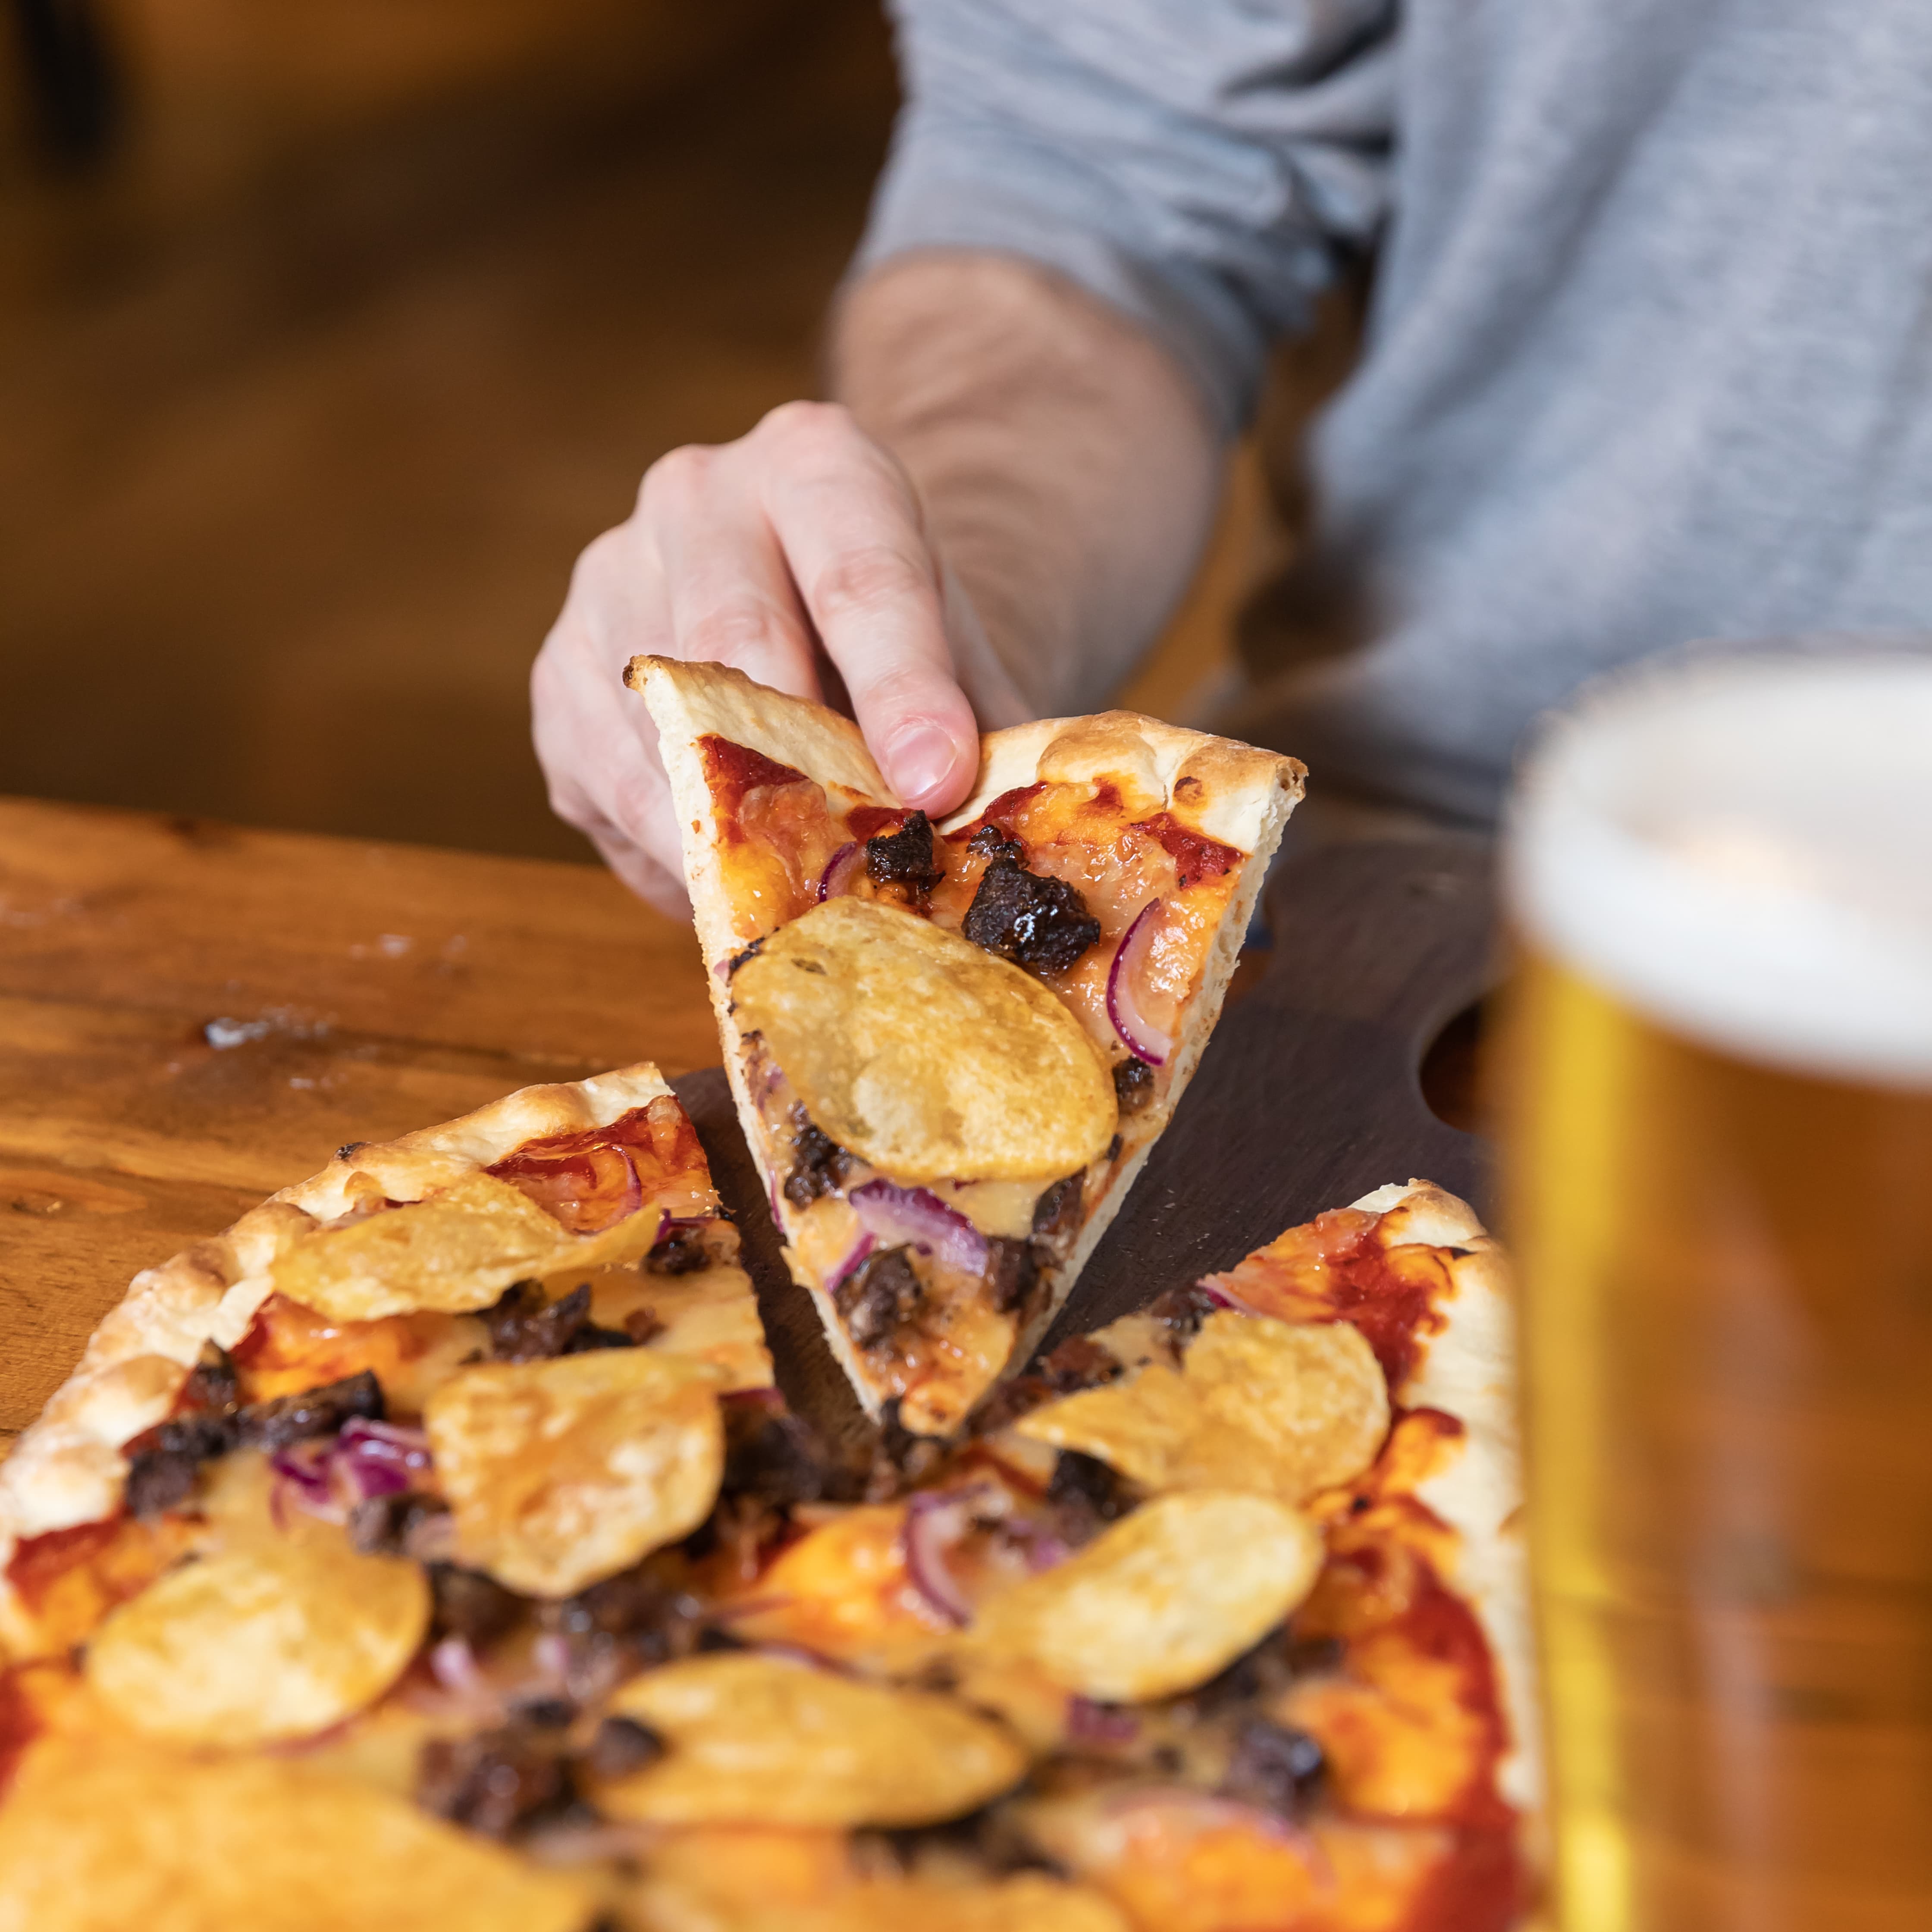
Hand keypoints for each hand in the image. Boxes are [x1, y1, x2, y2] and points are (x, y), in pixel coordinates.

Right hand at [532, 401, 1026, 917]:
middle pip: (735, 643)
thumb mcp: (959, 661)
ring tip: (802, 909)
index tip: (935, 783)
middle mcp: (696, 497)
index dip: (901, 690)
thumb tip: (999, 843)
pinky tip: (731, 879)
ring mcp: (608, 579)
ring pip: (658, 733)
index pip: (860, 578)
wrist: (811, 606)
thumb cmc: (897, 647)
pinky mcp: (555, 675)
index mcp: (817, 466)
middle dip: (798, 770)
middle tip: (854, 874)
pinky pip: (608, 789)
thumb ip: (979, 737)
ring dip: (731, 836)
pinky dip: (674, 856)